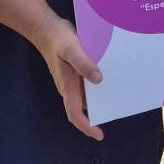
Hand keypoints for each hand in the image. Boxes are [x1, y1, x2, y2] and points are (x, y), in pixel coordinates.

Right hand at [39, 16, 103, 139]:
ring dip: (98, 102)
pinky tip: (109, 81)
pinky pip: (86, 86)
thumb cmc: (58, 40)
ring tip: (117, 100)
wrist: (46, 29)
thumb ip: (83, 63)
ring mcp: (71, 81)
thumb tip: (98, 80)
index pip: (75, 114)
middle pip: (82, 110)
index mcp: (67, 87)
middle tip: (115, 114)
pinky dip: (97, 88)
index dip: (86, 127)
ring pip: (85, 98)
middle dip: (96, 116)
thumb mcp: (71, 49)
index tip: (99, 134)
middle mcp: (69, 87)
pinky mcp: (74, 72)